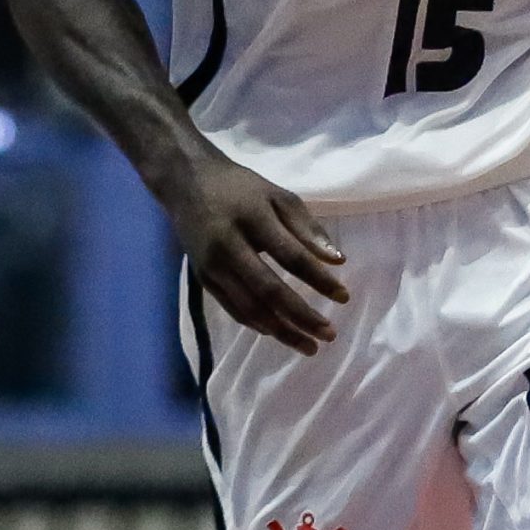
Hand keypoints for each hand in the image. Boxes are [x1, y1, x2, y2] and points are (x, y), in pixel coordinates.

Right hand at [169, 151, 349, 354]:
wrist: (186, 183)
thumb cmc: (241, 189)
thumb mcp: (278, 196)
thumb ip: (307, 228)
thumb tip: (337, 261)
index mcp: (253, 219)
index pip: (291, 256)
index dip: (319, 280)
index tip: (344, 297)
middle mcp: (228, 245)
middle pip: (269, 289)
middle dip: (301, 316)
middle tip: (329, 334)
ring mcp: (212, 266)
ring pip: (249, 307)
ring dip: (281, 330)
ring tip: (309, 346)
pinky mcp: (202, 279)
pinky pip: (232, 308)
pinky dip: (257, 324)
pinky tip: (278, 332)